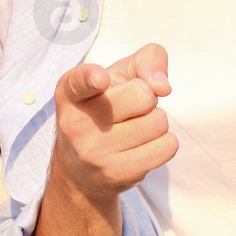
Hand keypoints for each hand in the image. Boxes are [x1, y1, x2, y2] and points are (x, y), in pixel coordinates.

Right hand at [51, 43, 177, 205]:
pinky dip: (164, 143)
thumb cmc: (107, 107)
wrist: (82, 170)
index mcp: (69, 93)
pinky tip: (143, 146)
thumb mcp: (120, 74)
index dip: (92, 78)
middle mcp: (75, 123)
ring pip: (158, 122)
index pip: (80, 81)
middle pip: (143, 95)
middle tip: (130, 109)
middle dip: (147, 97)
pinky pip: (166, 147)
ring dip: (155, 122)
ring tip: (133, 129)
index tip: (100, 80)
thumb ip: (147, 60)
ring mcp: (94, 153)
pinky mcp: (115, 174)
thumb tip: (162, 86)